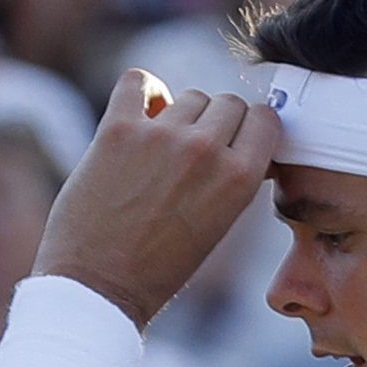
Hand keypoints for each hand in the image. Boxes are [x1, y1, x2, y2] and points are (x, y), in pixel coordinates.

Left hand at [35, 70, 282, 330]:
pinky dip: (143, 90)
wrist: (101, 286)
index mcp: (240, 180)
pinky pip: (138, 80)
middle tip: (196, 149)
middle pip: (229, 102)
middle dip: (217, 121)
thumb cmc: (159, 267)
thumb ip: (231, 177)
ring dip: (181, 113)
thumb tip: (234, 138)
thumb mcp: (218, 224)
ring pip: (190, 95)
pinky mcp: (118, 129)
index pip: (266, 119)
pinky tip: (140, 114)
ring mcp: (161, 136)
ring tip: (163, 147)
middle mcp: (206, 150)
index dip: (252, 128)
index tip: (237, 140)